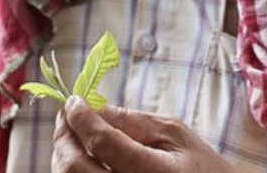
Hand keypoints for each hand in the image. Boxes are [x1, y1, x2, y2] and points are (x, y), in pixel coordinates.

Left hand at [53, 96, 233, 172]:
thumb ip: (135, 121)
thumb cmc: (204, 170)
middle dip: (63, 136)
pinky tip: (81, 159)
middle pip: (74, 167)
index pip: (101, 142)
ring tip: (71, 134)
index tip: (72, 101)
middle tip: (66, 115)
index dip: (80, 117)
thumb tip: (95, 107)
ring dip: (62, 155)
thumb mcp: (177, 136)